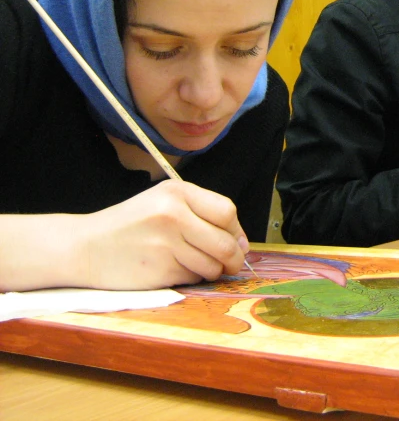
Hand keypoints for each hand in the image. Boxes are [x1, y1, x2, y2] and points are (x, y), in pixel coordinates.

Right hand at [79, 180, 247, 289]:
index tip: (237, 242)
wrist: (85, 248)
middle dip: (234, 259)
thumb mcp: (163, 203)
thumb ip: (202, 215)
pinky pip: (193, 278)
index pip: (227, 211)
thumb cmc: (130, 226)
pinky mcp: (160, 270)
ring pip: (213, 265)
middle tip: (231, 264)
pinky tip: (173, 269)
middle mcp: (173, 214)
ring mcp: (166, 243)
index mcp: (177, 192)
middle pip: (226, 243)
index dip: (237, 231)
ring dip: (211, 270)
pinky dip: (191, 278)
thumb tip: (242, 244)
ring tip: (192, 263)